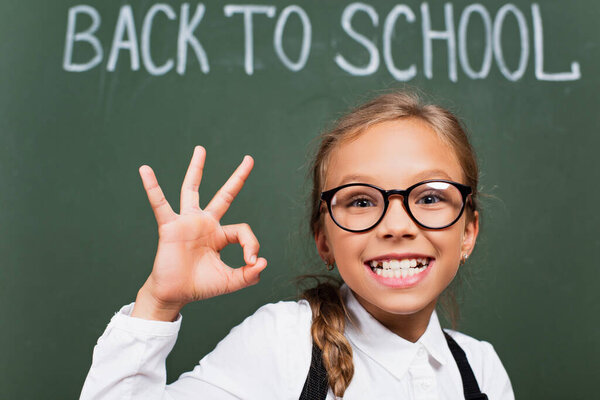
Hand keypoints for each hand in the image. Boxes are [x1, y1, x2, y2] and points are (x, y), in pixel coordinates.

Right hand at [132, 146, 266, 320]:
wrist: (174, 295)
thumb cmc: (200, 286)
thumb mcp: (230, 281)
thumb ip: (249, 275)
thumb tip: (263, 263)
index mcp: (220, 235)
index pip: (243, 230)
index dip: (251, 245)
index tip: (251, 262)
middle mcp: (205, 224)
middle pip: (224, 195)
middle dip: (238, 177)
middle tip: (249, 158)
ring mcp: (187, 222)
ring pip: (192, 190)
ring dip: (197, 169)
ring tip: (201, 150)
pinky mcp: (170, 226)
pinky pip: (160, 203)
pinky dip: (152, 187)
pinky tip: (145, 170)